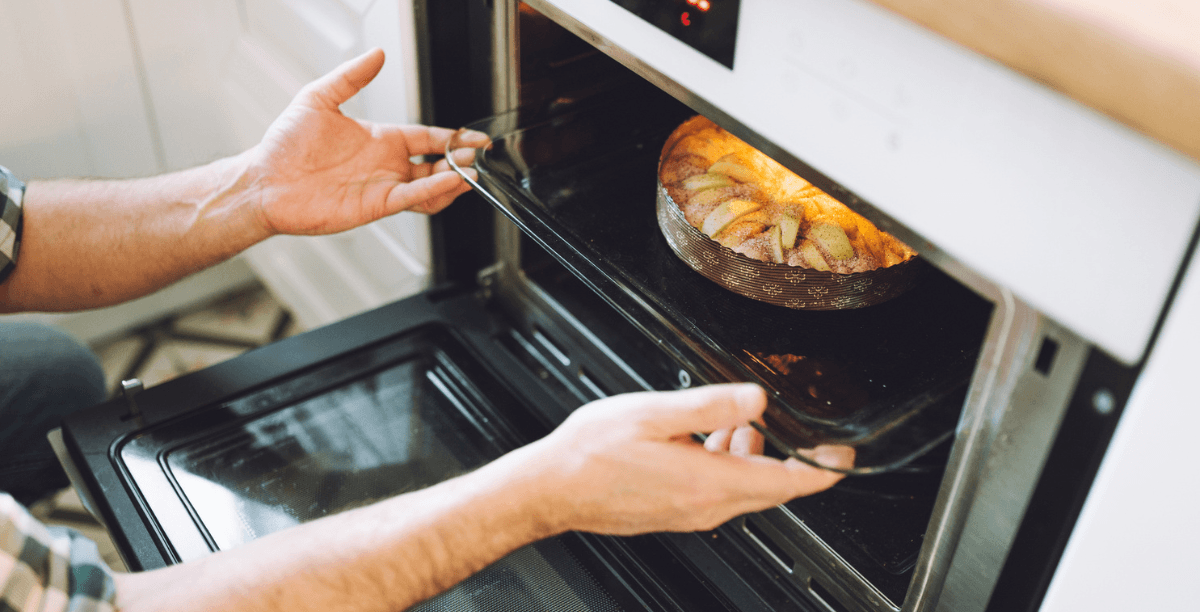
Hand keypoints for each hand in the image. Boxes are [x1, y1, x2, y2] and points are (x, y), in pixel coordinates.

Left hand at [245, 48, 488, 236]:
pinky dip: (434, 192)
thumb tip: (376, 54)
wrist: (264, 181)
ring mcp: (383, 186)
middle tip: (479, 154)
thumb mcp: (318, 97)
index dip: (453, 137)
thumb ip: (351, 77)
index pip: (427, 137)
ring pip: (431, 186)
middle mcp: (386, 164)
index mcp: (380, 138)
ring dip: (454, 179)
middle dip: (461, 159)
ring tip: (473, 172)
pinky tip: (449, 182)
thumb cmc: (284, 145)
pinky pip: (412, 200)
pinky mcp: (376, 205)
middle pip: (437, 163)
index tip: (474, 137)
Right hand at [510, 384, 852, 535]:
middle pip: (770, 486)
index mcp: (709, 482)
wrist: (550, 489)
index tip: (843, 456)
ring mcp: (690, 514)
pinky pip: (717, 490)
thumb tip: (758, 398)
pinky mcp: (674, 512)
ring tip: (735, 420)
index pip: (787, 483)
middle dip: (787, 454)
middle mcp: (706, 506)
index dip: (823, 470)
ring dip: (751, 453)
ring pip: (742, 485)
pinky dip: (725, 462)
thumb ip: (712, 405)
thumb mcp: (655, 413)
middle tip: (793, 423)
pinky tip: (704, 438)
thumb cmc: (590, 454)